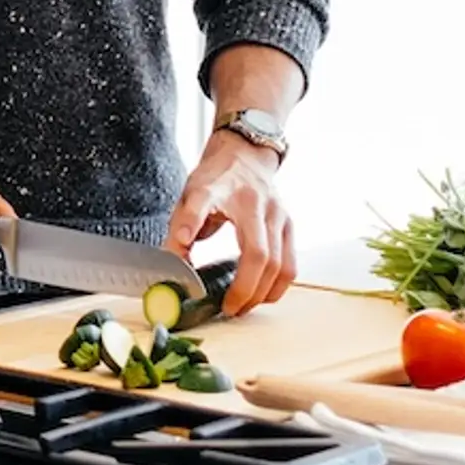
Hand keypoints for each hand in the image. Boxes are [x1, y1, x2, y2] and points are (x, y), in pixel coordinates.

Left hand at [163, 132, 295, 313]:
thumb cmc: (217, 178)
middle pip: (260, 255)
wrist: (245, 155)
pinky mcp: (290, 225)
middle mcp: (256, 202)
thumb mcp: (190, 194)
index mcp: (221, 189)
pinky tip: (261, 294)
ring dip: (263, 293)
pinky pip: (290, 265)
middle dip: (245, 289)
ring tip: (243, 306)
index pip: (202, 203)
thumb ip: (180, 226)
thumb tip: (174, 265)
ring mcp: (278, 215)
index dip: (190, 222)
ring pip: (281, 265)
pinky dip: (277, 285)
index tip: (180, 243)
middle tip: (228, 308)